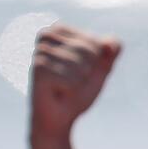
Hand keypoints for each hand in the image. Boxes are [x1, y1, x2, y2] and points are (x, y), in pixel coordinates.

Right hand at [30, 25, 120, 139]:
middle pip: (89, 50)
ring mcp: (39, 53)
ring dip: (79, 82)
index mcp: (58, 30)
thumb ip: (111, 51)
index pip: (95, 41)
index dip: (96, 60)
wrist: (59, 117)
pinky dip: (71, 90)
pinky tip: (58, 93)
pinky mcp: (37, 70)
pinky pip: (72, 79)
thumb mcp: (100, 67)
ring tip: (64, 86)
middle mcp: (45, 38)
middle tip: (71, 81)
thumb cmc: (77, 90)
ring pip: (80, 64)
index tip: (80, 70)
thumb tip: (110, 45)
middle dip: (88, 71)